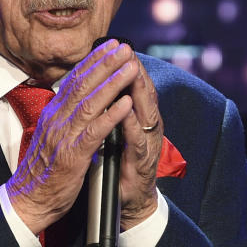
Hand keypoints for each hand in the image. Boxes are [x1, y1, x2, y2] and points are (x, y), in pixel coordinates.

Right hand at [7, 40, 137, 234]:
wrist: (29, 199)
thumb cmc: (44, 171)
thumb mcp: (52, 136)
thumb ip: (65, 117)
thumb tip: (77, 99)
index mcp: (53, 114)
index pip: (74, 80)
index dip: (93, 61)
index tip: (110, 46)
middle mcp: (57, 120)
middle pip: (83, 84)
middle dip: (105, 63)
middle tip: (124, 47)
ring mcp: (64, 136)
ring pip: (90, 102)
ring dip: (112, 83)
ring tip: (130, 67)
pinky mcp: (73, 155)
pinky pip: (94, 131)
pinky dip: (111, 115)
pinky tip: (125, 103)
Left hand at [117, 52, 161, 229]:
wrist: (129, 201)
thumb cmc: (120, 165)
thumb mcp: (113, 132)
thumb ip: (111, 110)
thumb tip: (101, 86)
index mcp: (137, 118)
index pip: (132, 85)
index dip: (122, 65)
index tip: (112, 44)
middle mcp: (145, 127)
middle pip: (142, 92)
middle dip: (133, 69)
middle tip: (125, 49)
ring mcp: (146, 143)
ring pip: (144, 111)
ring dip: (137, 90)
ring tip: (130, 70)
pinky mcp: (142, 162)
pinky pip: (136, 139)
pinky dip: (131, 123)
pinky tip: (126, 109)